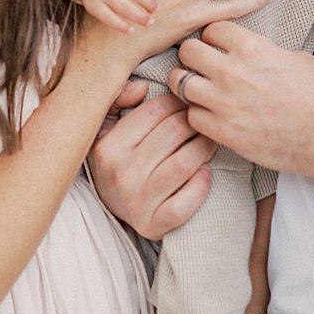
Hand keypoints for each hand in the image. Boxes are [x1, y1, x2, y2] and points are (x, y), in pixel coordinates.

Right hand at [88, 89, 215, 238]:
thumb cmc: (115, 159)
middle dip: (195, 121)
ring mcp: (137, 202)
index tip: (186, 102)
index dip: (176, 101)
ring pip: (185, 163)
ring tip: (209, 140)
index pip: (154, 110)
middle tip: (202, 119)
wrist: (109, 209)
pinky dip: (202, 183)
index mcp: (108, 147)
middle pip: (174, 132)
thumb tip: (142, 88)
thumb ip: (118, 98)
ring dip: (205, 146)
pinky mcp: (154, 225)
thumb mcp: (105, 127)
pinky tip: (204, 171)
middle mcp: (120, 174)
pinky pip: (187, 201)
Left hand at [169, 22, 313, 180]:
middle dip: (192, 56)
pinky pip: (192, 116)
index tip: (215, 45)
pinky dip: (197, 115)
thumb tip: (252, 53)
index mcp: (252, 47)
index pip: (212, 29)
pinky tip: (209, 115)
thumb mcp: (295, 57)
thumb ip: (264, 51)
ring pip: (181, 83)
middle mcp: (232, 71)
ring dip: (188, 85)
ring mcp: (225, 102)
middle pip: (188, 51)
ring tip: (197, 89)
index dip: (212, 37)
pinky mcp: (224, 131)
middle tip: (197, 64)